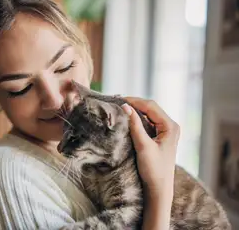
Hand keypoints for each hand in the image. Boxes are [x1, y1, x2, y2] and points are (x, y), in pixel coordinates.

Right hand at [122, 98, 179, 229]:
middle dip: (135, 104)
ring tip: (121, 108)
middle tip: (118, 102)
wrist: (159, 188)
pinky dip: (138, 119)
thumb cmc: (154, 170)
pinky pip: (149, 122)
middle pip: (151, 108)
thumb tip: (125, 106)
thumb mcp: (143, 146)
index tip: (119, 99)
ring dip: (136, 111)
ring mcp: (166, 131)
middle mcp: (170, 126)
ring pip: (149, 115)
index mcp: (171, 126)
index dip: (135, 101)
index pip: (151, 106)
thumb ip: (135, 125)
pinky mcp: (160, 136)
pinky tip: (129, 119)